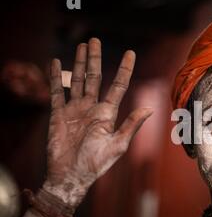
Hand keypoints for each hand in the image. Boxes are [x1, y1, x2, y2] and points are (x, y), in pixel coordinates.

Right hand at [44, 38, 151, 206]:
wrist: (71, 176)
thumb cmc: (96, 164)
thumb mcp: (118, 145)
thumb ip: (132, 125)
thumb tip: (151, 108)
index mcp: (108, 113)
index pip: (118, 86)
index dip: (125, 69)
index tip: (131, 53)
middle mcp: (92, 108)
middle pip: (95, 78)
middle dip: (95, 59)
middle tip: (94, 40)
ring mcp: (75, 110)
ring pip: (77, 80)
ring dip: (79, 63)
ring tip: (81, 46)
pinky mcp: (58, 115)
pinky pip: (56, 92)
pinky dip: (56, 78)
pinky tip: (56, 63)